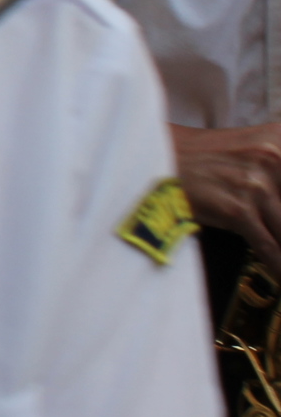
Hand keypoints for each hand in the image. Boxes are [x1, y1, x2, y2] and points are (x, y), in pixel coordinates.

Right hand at [177, 121, 280, 265]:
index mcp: (278, 137)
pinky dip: (278, 268)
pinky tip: (279, 279)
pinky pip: (270, 248)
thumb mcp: (247, 149)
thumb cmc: (195, 158)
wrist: (149, 161)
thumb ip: (275, 170)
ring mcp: (255, 182)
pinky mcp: (238, 207)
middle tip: (280, 233)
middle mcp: (272, 156)